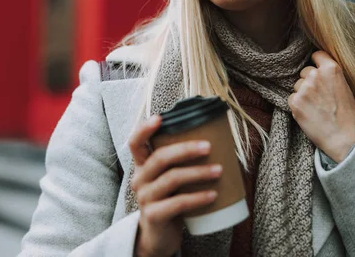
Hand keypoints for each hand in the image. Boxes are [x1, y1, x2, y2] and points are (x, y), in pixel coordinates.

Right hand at [129, 115, 220, 256]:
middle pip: (160, 158)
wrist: (159, 237)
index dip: (144, 129)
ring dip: (198, 172)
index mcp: (143, 165)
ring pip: (171, 179)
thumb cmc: (171, 200)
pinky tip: (213, 194)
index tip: (160, 117)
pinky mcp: (154, 216)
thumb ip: (182, 163)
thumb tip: (220, 141)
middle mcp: (140, 179)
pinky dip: (198, 197)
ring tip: (219, 170)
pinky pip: (178, 203)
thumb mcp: (172, 179)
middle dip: (186, 149)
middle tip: (209, 147)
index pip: (135, 142)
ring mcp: (145, 198)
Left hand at [288, 51, 354, 161]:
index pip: (316, 55)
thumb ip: (330, 75)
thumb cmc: (347, 114)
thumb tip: (316, 67)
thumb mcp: (345, 87)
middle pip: (305, 71)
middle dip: (310, 81)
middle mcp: (316, 75)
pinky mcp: (295, 102)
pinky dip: (297, 105)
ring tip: (317, 107)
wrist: (344, 138)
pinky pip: (291, 98)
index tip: (318, 71)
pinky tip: (310, 114)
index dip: (317, 63)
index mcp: (332, 68)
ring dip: (303, 94)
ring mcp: (304, 88)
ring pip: (297, 85)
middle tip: (321, 97)